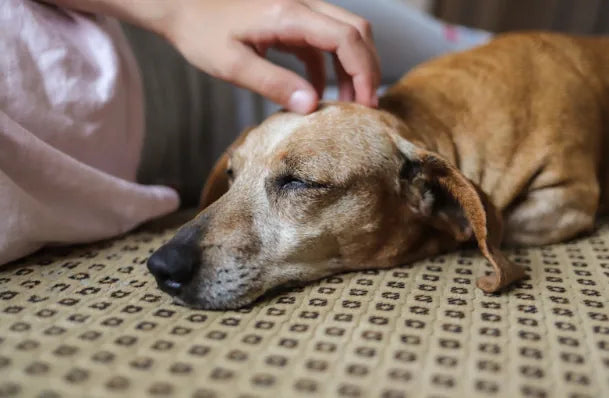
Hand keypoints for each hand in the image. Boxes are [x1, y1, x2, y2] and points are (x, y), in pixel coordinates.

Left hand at [160, 0, 380, 112]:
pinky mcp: (289, 21)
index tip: (365, 105)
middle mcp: (300, 6)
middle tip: (364, 107)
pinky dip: (329, 67)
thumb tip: (312, 106)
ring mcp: (297, 12)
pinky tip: (317, 93)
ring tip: (346, 105)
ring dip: (351, 68)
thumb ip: (273, 84)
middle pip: (355, 31)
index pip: (346, 38)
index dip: (364, 71)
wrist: (180, 5)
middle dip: (367, 69)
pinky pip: (321, 42)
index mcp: (289, 15)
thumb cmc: (199, 32)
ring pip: (343, 34)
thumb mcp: (232, 65)